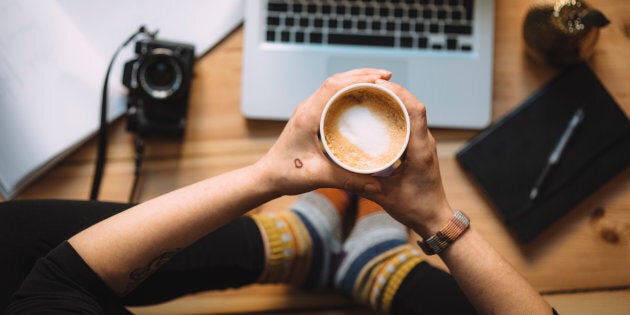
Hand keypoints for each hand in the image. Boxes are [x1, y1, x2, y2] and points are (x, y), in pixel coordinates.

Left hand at [256, 68, 390, 195]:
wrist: (267, 177)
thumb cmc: (286, 175)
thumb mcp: (318, 177)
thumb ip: (347, 180)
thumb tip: (377, 186)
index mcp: (308, 116)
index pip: (334, 87)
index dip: (359, 78)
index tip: (381, 78)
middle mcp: (307, 108)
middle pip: (336, 81)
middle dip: (362, 75)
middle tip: (388, 77)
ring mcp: (307, 111)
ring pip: (333, 86)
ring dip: (355, 80)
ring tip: (379, 82)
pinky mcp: (309, 116)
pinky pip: (330, 96)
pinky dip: (348, 92)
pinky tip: (362, 98)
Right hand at [359, 80, 453, 236]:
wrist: (434, 219)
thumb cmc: (414, 209)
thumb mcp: (384, 196)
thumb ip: (361, 183)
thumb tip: (336, 169)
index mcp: (420, 150)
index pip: (416, 110)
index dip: (399, 93)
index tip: (378, 85)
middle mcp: (425, 142)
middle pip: (413, 105)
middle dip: (393, 91)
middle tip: (368, 86)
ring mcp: (423, 144)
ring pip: (412, 112)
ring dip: (394, 101)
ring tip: (371, 95)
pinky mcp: (419, 148)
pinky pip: (409, 123)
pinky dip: (395, 114)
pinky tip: (378, 116)